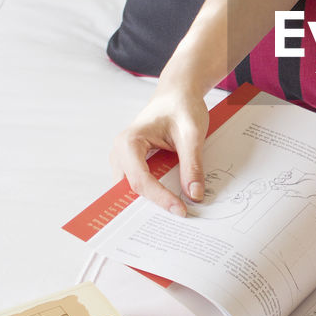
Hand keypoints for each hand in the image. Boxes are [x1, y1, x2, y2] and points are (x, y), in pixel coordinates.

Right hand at [110, 80, 209, 215]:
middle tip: (174, 222)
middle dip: (152, 206)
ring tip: (173, 214)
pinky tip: (172, 201)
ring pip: (134, 190)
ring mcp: (124, 159)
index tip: (181, 210)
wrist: (178, 93)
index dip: (160, 198)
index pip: (141, 180)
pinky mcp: (134, 164)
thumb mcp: (192, 134)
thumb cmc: (181, 106)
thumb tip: (195, 195)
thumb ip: (192, 164)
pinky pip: (141, 185)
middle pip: (133, 189)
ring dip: (152, 202)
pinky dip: (155, 194)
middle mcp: (120, 152)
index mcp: (129, 142)